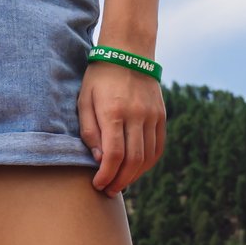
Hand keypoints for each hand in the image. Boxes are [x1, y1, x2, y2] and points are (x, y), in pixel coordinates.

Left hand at [81, 61, 165, 194]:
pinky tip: (136, 169)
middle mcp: (136, 115)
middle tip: (108, 190)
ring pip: (148, 157)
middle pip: (133, 160)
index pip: (114, 154)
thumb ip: (89, 131)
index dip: (106, 175)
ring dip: (134, 176)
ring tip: (120, 183)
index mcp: (114, 111)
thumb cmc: (99, 78)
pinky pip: (158, 147)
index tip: (98, 184)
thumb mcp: (84, 101)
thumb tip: (99, 159)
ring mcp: (152, 116)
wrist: (128, 53)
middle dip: (120, 181)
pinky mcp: (161, 116)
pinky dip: (148, 163)